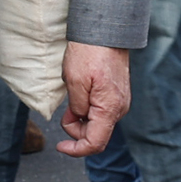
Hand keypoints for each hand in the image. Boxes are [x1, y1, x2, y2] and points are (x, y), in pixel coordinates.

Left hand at [52, 43, 131, 157]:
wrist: (105, 30)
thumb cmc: (90, 52)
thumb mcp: (74, 81)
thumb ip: (76, 107)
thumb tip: (79, 117)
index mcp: (110, 108)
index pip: (95, 143)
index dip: (76, 150)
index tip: (60, 147)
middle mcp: (119, 108)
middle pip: (95, 135)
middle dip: (76, 128)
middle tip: (65, 111)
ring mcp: (120, 102)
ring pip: (97, 123)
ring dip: (81, 117)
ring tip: (74, 95)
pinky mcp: (117, 95)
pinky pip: (101, 112)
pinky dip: (87, 109)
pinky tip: (82, 93)